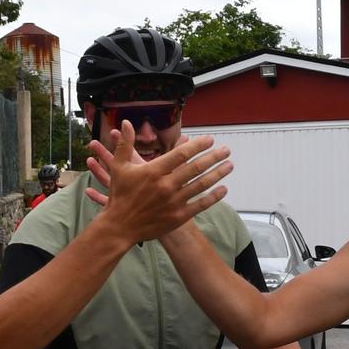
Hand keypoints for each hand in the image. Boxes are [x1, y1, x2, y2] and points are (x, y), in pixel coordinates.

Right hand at [84, 122, 229, 240]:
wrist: (120, 226)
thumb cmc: (120, 194)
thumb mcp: (119, 167)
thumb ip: (124, 144)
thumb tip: (126, 122)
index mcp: (153, 171)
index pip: (180, 154)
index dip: (197, 145)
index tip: (209, 139)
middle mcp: (165, 185)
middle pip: (195, 168)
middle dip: (213, 157)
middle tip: (226, 150)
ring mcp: (173, 202)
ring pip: (201, 185)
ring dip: (217, 174)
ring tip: (229, 165)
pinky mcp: (178, 216)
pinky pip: (200, 204)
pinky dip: (214, 196)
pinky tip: (224, 189)